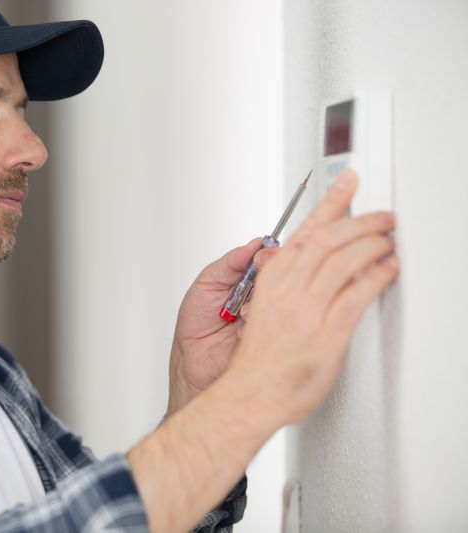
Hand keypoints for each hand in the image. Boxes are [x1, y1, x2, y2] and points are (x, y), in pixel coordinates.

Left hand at [167, 237, 277, 416]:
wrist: (193, 362)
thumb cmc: (196, 325)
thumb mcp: (207, 284)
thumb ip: (230, 263)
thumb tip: (253, 245)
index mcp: (249, 282)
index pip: (272, 260)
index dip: (269, 256)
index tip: (261, 256)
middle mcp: (263, 297)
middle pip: (283, 277)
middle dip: (267, 277)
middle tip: (252, 282)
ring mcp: (271, 317)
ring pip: (282, 299)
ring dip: (258, 303)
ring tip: (238, 313)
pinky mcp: (274, 337)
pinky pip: (277, 324)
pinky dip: (257, 324)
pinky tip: (242, 329)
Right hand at [227, 169, 398, 426]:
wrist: (250, 393)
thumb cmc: (258, 358)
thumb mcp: (260, 308)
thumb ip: (279, 281)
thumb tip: (291, 259)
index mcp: (272, 279)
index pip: (305, 229)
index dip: (330, 201)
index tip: (346, 181)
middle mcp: (288, 288)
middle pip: (329, 238)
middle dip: (362, 220)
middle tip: (383, 215)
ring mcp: (307, 309)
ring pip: (344, 259)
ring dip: (373, 243)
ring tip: (389, 240)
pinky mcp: (327, 331)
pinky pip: (358, 293)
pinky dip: (378, 275)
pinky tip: (388, 268)